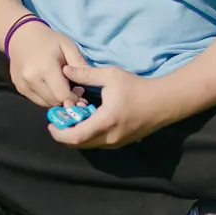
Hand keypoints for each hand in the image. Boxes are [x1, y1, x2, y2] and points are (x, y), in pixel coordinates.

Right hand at [7, 21, 88, 107]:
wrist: (20, 35)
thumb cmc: (48, 39)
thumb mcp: (68, 46)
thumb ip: (79, 65)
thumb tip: (89, 83)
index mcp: (45, 68)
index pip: (63, 95)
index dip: (74, 98)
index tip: (80, 92)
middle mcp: (32, 79)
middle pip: (54, 102)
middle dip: (66, 100)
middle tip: (73, 90)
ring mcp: (23, 85)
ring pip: (45, 104)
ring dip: (56, 100)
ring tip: (61, 87)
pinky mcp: (20, 88)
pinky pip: (37, 101)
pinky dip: (46, 98)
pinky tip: (50, 87)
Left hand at [49, 64, 166, 148]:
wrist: (164, 101)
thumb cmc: (137, 87)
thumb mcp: (110, 76)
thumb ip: (86, 74)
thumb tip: (65, 70)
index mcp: (105, 121)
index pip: (76, 136)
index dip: (60, 133)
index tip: (51, 124)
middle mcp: (110, 137)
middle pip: (79, 144)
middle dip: (65, 134)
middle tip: (59, 119)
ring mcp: (117, 142)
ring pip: (89, 144)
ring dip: (77, 135)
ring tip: (72, 117)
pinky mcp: (121, 142)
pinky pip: (98, 143)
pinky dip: (88, 135)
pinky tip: (87, 119)